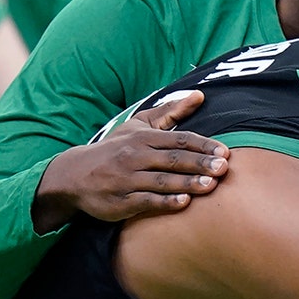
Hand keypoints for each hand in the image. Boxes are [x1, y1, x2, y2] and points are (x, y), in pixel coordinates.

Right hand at [32, 91, 228, 231]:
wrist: (73, 176)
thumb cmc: (115, 149)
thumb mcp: (138, 126)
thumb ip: (170, 112)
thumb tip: (200, 95)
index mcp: (144, 138)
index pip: (179, 139)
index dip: (203, 145)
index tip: (225, 151)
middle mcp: (136, 156)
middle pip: (173, 159)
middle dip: (199, 163)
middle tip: (224, 168)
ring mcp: (127, 179)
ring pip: (162, 180)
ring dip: (187, 183)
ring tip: (210, 185)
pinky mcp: (121, 201)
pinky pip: (146, 201)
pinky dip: (165, 202)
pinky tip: (183, 203)